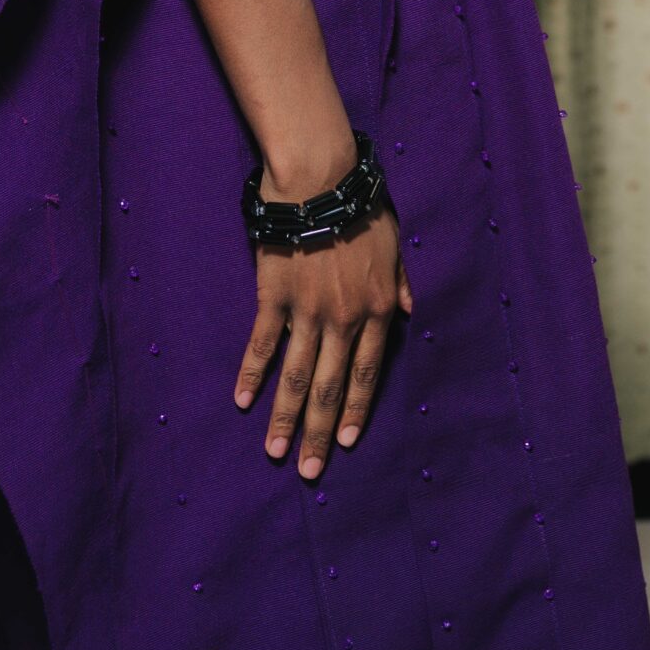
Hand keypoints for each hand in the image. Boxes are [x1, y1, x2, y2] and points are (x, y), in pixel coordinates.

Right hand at [235, 201, 412, 480]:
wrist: (320, 179)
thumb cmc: (360, 205)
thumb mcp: (393, 244)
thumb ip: (398, 284)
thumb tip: (405, 315)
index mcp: (373, 308)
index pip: (366, 372)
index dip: (355, 409)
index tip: (345, 442)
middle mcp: (342, 318)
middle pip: (328, 385)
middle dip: (318, 432)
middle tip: (309, 470)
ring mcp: (306, 310)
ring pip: (295, 375)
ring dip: (285, 418)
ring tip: (276, 453)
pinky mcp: (273, 296)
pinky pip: (262, 343)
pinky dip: (252, 373)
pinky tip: (244, 400)